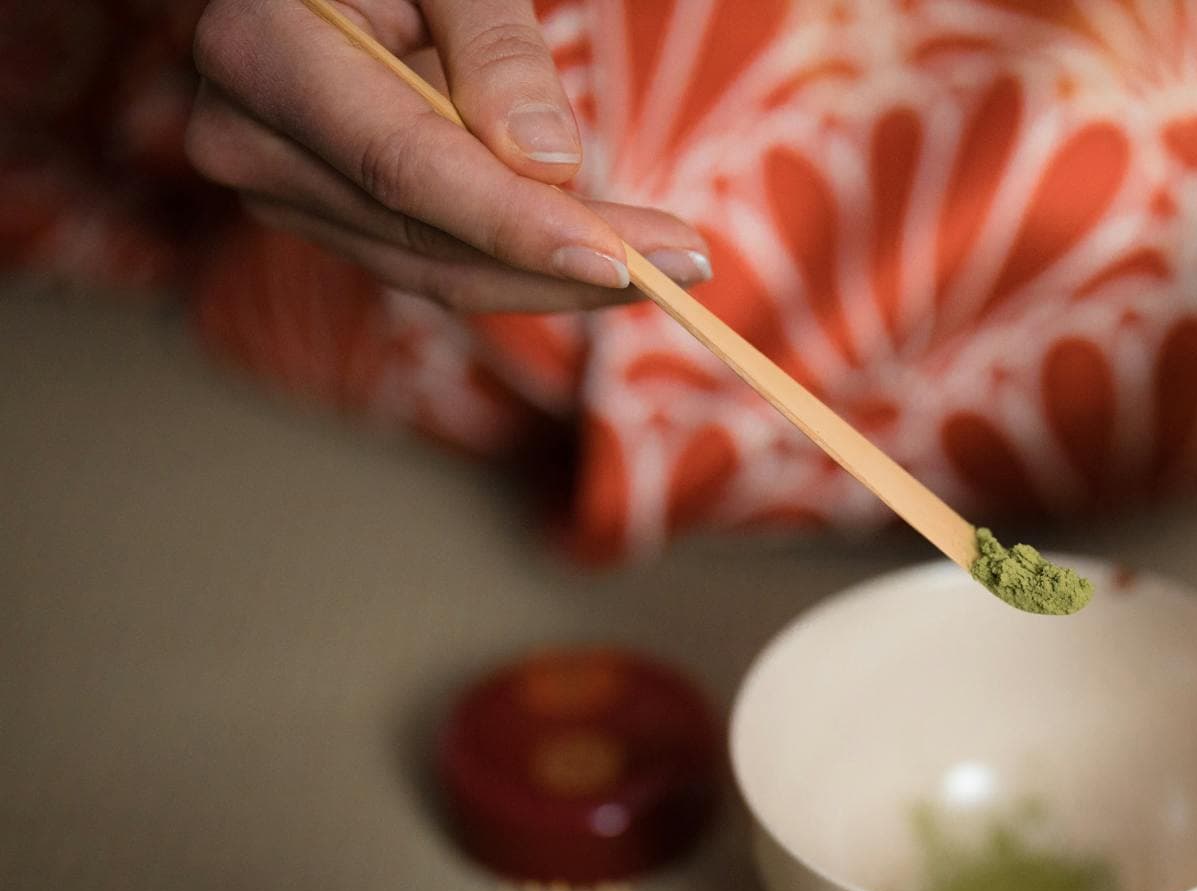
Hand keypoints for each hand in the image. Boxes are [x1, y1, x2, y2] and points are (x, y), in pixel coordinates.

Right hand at [184, 0, 710, 312]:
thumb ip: (494, 46)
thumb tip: (551, 165)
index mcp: (262, 53)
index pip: (405, 166)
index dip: (518, 223)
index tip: (627, 256)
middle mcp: (249, 142)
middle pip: (428, 238)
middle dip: (568, 263)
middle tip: (688, 266)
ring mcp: (280, 191)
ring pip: (434, 269)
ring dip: (558, 279)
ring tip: (668, 265)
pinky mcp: (323, 215)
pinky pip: (431, 261)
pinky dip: (522, 266)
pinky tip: (607, 257)